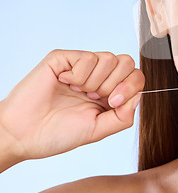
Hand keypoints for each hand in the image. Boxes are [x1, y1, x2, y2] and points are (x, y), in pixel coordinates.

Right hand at [0, 49, 144, 162]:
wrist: (24, 134)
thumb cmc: (58, 134)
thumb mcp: (98, 130)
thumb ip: (123, 117)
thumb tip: (139, 96)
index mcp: (109, 93)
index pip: (136, 76)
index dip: (130, 87)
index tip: (113, 103)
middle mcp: (98, 77)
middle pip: (127, 63)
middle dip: (114, 84)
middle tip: (93, 98)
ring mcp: (81, 66)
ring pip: (109, 58)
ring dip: (94, 81)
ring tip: (77, 92)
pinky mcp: (64, 58)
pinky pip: (88, 57)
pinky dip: (78, 75)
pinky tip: (65, 84)